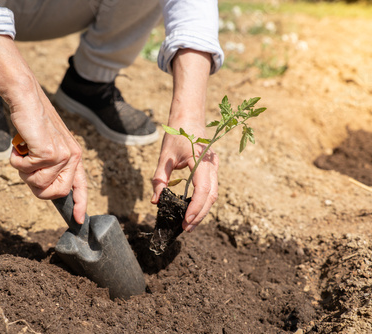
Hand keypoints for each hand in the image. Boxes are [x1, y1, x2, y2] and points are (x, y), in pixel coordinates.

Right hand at [0, 33, 87, 222]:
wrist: (27, 101)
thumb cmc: (33, 125)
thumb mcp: (47, 146)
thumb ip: (50, 166)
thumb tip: (45, 190)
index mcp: (74, 156)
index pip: (80, 186)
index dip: (80, 204)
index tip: (78, 220)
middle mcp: (72, 157)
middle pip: (55, 193)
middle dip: (36, 187)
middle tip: (27, 169)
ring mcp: (62, 155)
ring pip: (38, 184)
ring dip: (24, 172)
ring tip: (24, 153)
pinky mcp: (50, 153)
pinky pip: (27, 171)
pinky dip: (17, 162)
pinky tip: (20, 147)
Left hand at [151, 48, 217, 231]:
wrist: (190, 116)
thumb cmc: (176, 134)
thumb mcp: (164, 157)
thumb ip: (160, 179)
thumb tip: (156, 201)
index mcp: (201, 161)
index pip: (203, 190)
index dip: (196, 208)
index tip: (186, 221)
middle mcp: (212, 166)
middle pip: (211, 196)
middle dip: (199, 214)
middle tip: (186, 228)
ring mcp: (215, 168)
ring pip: (213, 194)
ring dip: (202, 210)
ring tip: (189, 223)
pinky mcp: (213, 170)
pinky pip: (211, 189)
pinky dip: (203, 202)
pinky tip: (193, 210)